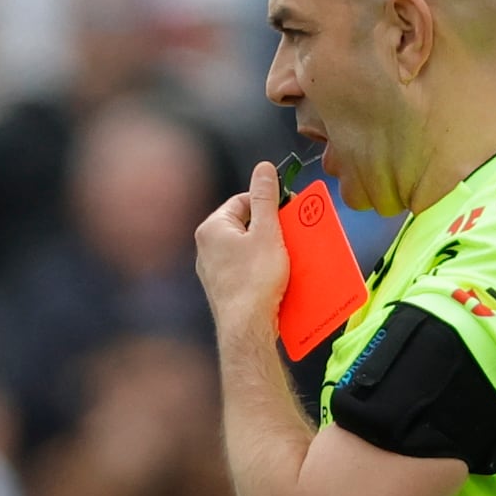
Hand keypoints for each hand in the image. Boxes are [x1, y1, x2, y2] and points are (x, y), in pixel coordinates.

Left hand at [193, 159, 292, 341]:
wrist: (247, 327)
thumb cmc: (256, 279)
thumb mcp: (267, 231)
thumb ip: (265, 198)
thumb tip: (263, 168)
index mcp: (212, 228)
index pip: (242, 201)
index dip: (268, 203)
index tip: (287, 211)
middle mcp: (205, 248)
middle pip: (244, 226)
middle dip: (269, 228)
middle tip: (290, 234)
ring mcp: (212, 271)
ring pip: (245, 250)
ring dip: (267, 250)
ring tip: (286, 257)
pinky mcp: (222, 290)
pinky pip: (244, 270)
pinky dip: (260, 270)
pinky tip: (276, 278)